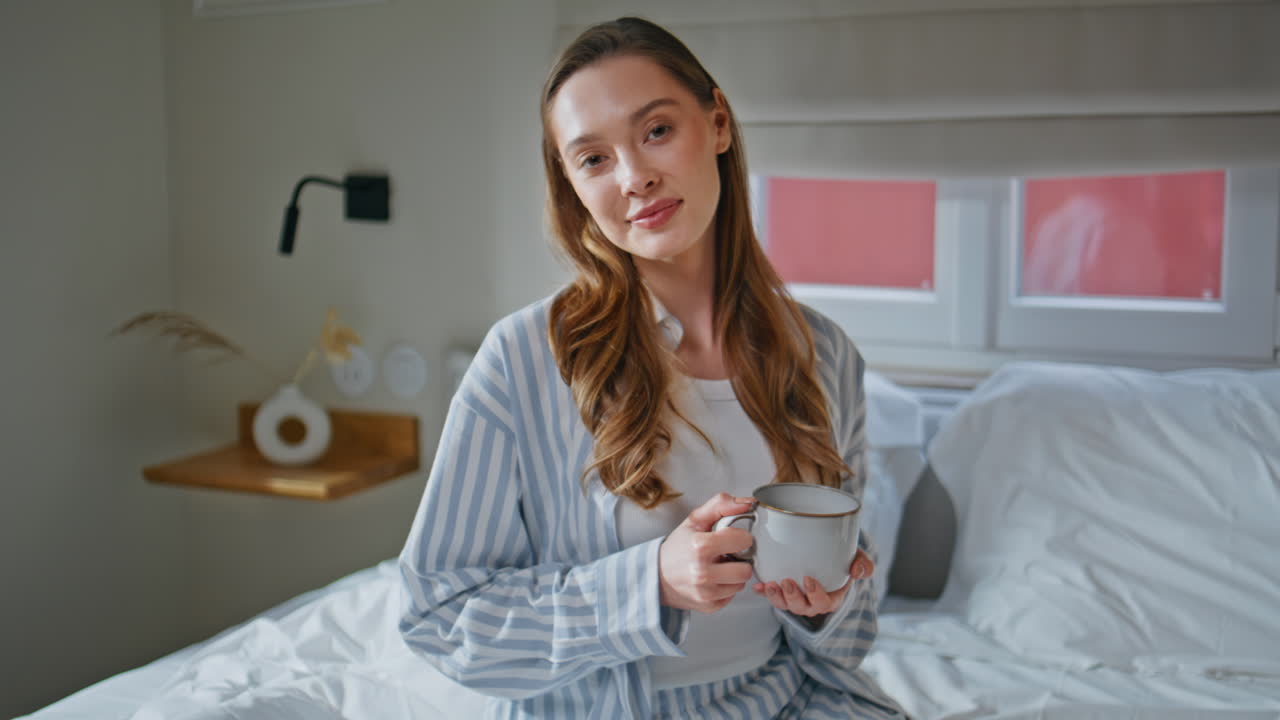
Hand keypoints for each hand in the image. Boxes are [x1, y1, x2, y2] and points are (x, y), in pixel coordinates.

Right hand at [658, 492, 755, 613]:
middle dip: (740, 561)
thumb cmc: (677, 547)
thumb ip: (721, 505)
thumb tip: (749, 503)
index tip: (731, 538)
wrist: (656, 576)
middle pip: (746, 569)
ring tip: (718, 567)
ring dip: (733, 575)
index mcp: (700, 546)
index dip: (740, 538)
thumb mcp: (694, 520)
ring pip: (741, 584)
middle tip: (726, 555)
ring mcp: (705, 593)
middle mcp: (702, 572)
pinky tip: (713, 580)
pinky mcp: (708, 606)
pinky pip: (732, 596)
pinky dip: (725, 588)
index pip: (743, 541)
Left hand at [751, 548, 872, 616]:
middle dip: (792, 597)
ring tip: (769, 584)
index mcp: (831, 598)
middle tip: (786, 582)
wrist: (829, 554)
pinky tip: (757, 586)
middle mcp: (812, 603)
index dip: (816, 595)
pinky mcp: (782, 593)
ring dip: (775, 597)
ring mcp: (796, 599)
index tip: (809, 579)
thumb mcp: (858, 558)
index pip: (824, 604)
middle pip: (801, 608)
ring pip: (785, 605)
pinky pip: (771, 597)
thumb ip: (863, 564)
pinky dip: (763, 593)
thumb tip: (857, 571)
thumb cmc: (843, 558)